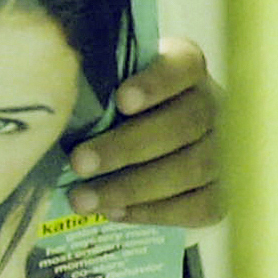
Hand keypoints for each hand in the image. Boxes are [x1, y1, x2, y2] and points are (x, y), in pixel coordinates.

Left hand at [64, 38, 222, 226]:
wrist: (143, 150)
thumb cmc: (113, 107)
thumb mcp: (104, 86)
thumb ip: (90, 85)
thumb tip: (52, 92)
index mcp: (186, 66)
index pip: (183, 65)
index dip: (156, 83)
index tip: (121, 100)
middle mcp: (215, 104)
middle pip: (184, 123)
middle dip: (126, 147)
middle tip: (78, 163)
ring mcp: (225, 150)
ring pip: (192, 169)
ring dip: (132, 187)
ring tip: (83, 199)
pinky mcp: (224, 192)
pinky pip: (201, 207)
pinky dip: (155, 212)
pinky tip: (115, 213)